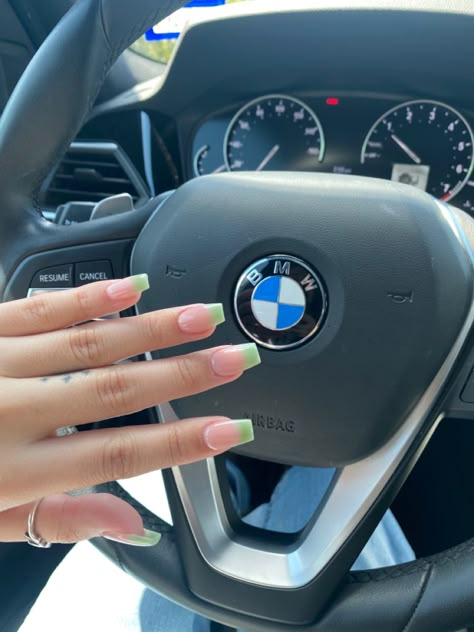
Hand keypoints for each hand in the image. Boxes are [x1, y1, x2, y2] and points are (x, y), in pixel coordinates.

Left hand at [0, 275, 258, 545]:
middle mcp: (6, 412)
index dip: (180, 444)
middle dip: (183, 374)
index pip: (116, 456)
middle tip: (235, 358)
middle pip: (113, 391)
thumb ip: (61, 519)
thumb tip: (131, 521)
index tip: (229, 429)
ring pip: (85, 340)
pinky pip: (38, 307)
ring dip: (149, 327)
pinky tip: (128, 286)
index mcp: (10, 470)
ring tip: (200, 315)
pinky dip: (87, 296)